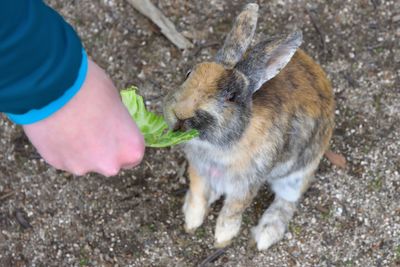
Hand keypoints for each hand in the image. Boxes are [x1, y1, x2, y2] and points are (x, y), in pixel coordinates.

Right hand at [23, 59, 144, 175]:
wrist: (52, 88)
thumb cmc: (91, 89)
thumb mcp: (116, 100)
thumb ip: (116, 121)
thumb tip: (110, 122)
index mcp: (130, 148)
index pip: (132, 155)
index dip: (121, 143)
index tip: (113, 132)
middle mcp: (109, 164)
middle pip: (108, 161)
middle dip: (100, 149)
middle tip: (90, 127)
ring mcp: (82, 167)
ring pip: (84, 161)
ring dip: (79, 149)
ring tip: (69, 125)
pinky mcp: (57, 164)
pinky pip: (63, 158)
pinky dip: (61, 147)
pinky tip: (56, 129)